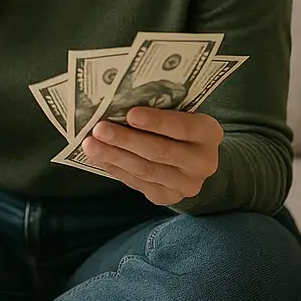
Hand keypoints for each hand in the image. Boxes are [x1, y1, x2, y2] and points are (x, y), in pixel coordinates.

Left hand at [81, 108, 222, 205]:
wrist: (196, 162)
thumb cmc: (181, 128)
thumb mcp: (183, 114)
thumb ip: (163, 110)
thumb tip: (120, 103)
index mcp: (209, 133)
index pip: (183, 127)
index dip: (157, 122)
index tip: (130, 114)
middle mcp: (203, 162)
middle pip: (160, 152)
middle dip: (126, 140)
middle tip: (99, 129)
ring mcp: (186, 185)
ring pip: (145, 170)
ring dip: (115, 156)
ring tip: (91, 144)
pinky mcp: (167, 197)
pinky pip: (137, 183)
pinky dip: (115, 168)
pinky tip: (99, 157)